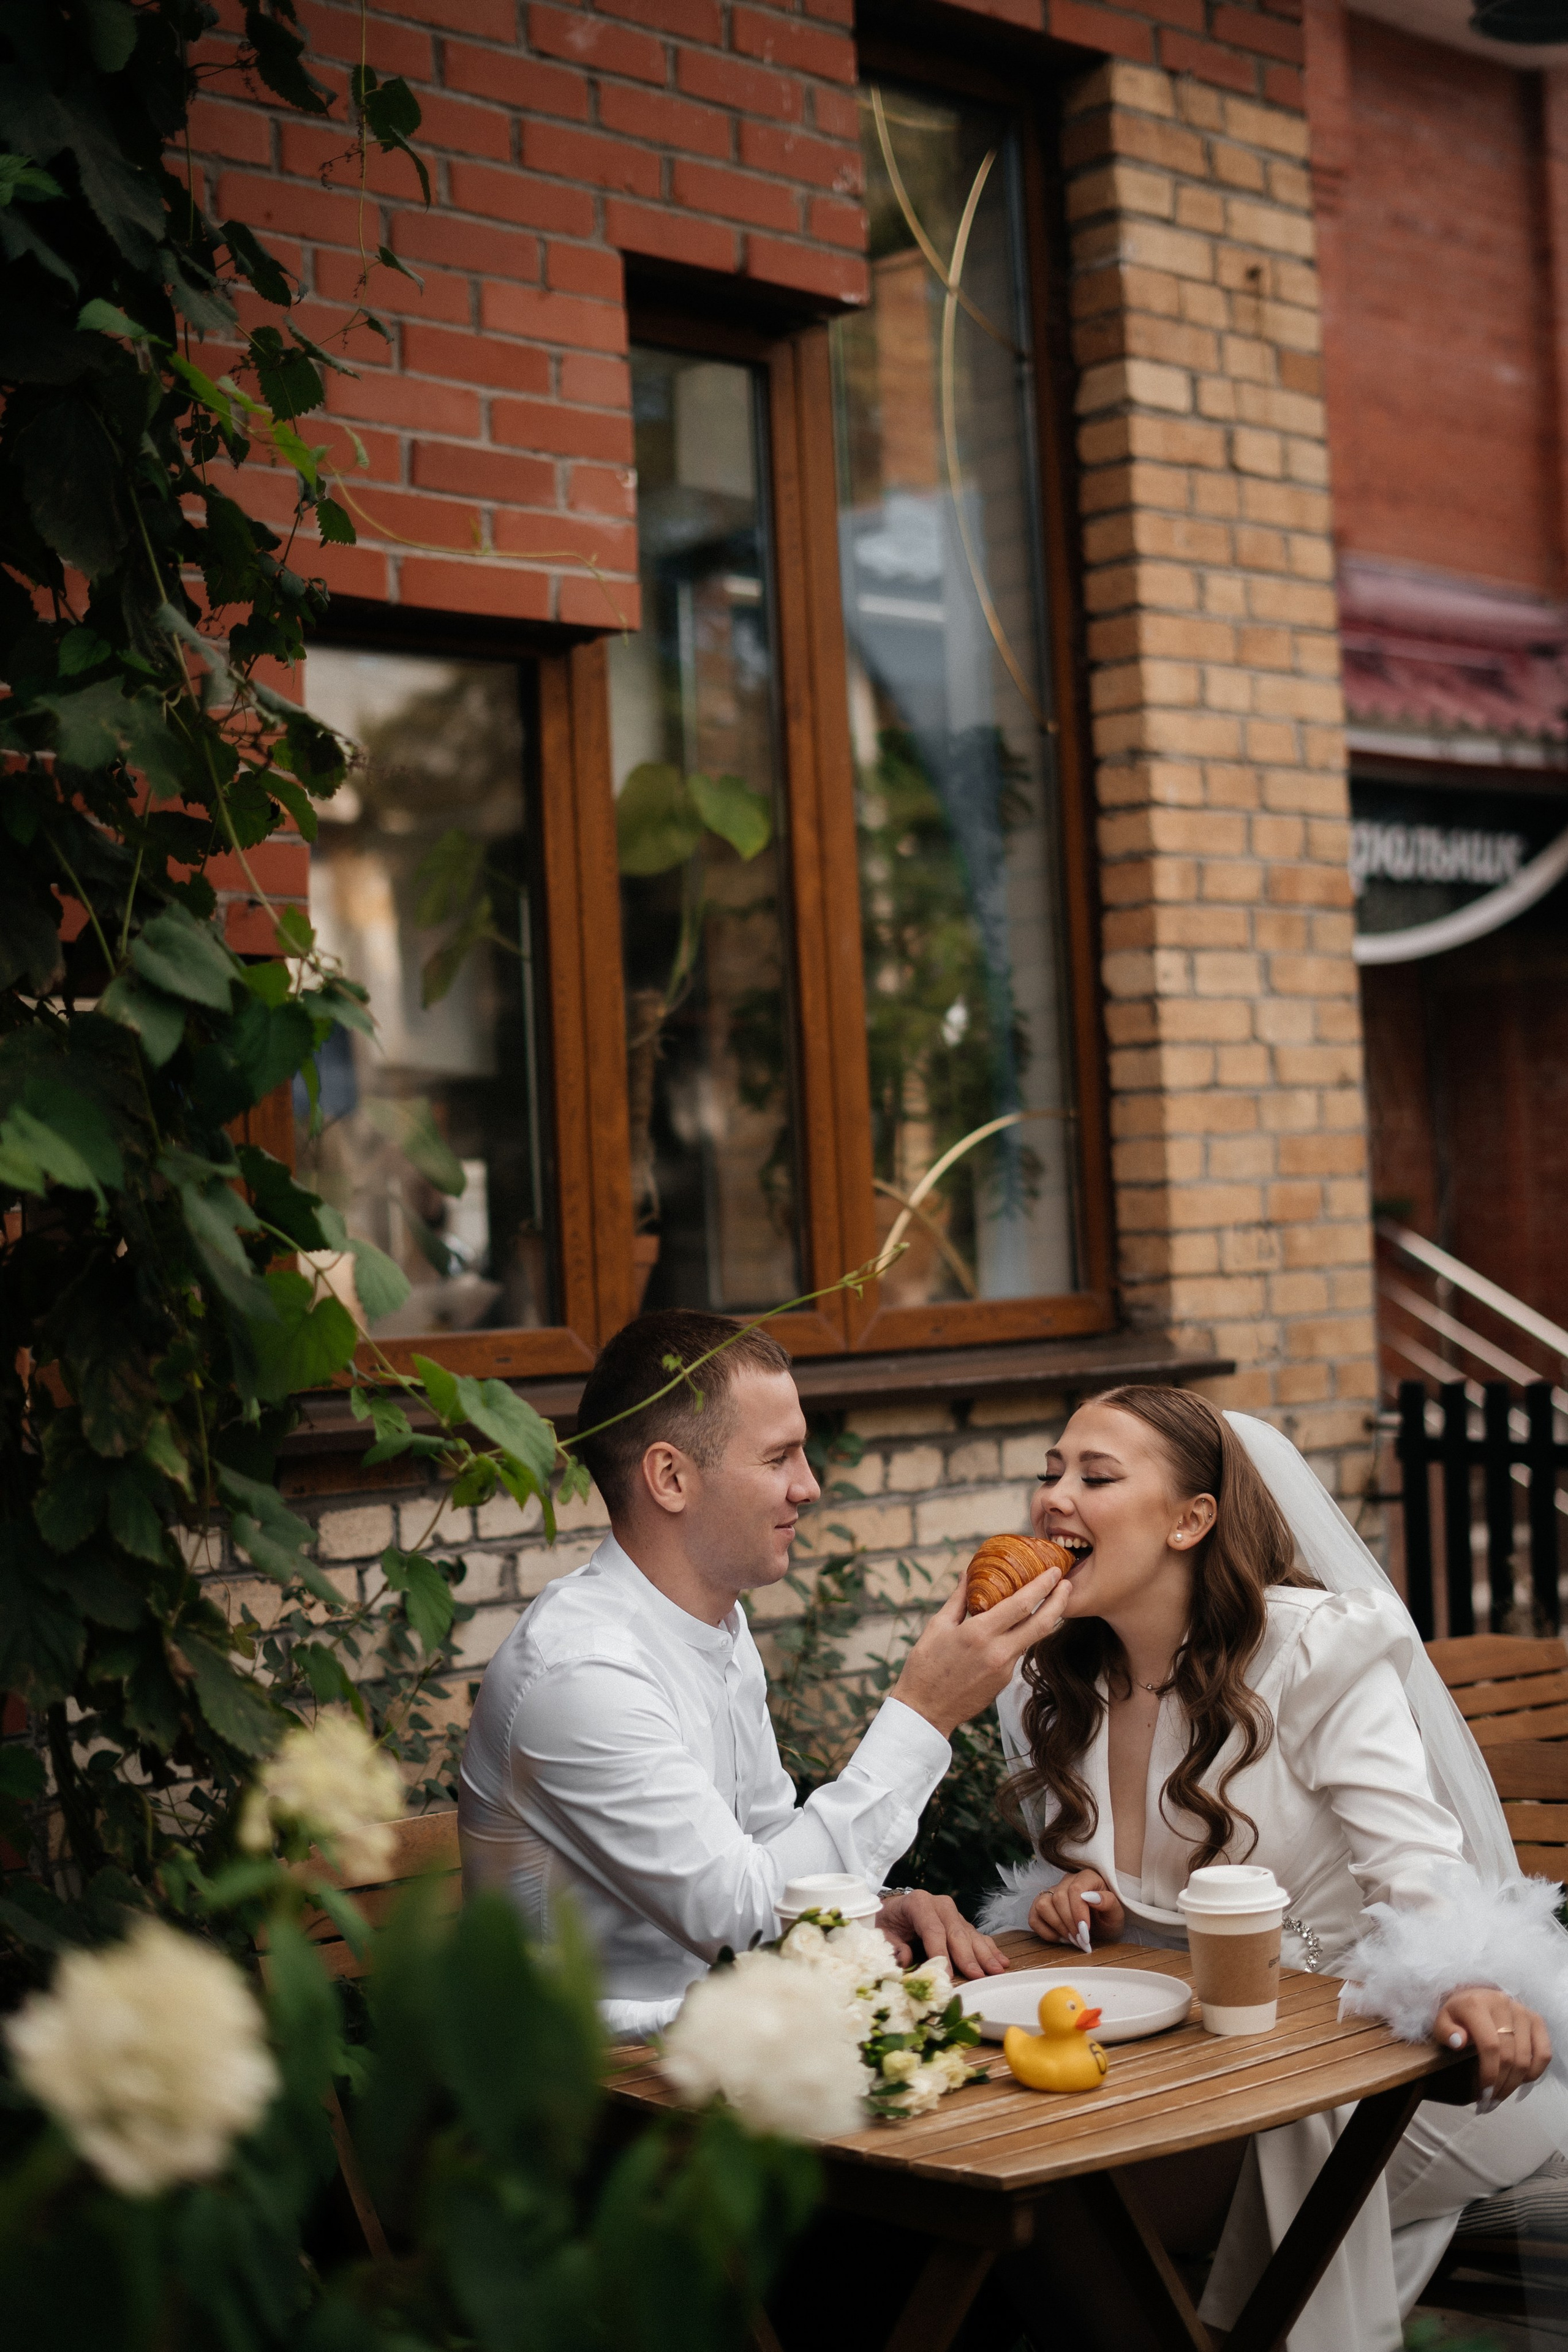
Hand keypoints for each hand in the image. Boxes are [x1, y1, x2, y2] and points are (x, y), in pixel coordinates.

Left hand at [877, 1890, 1009, 1978]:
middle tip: (978, 1976)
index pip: (932, 1929)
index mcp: (918, 1903)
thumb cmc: (886, 1923)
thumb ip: (891, 1946)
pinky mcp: (960, 1923)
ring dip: (984, 1954)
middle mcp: (939, 1905)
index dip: (940, 1953)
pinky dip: (989, 1949)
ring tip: (996, 1970)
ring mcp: (952, 1913)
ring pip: (970, 1934)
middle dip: (967, 1956)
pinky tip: (1002, 1961)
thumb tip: (905, 1960)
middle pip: (955, 1932)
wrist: (891, 1909)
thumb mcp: (881, 1932)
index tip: (948, 1975)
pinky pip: (977, 1936)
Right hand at [892, 1566, 1068, 1738]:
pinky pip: (1019, 1651)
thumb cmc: (926, 1665)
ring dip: (1048, 1617)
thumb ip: (958, 1599)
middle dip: (1059, 1601)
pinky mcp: (1005, 1680)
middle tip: (1068, 1584)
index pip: (1022, 1604)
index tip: (1054, 1572)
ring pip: (1034, 1638)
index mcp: (979, 1633)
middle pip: (1042, 1623)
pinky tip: (1023, 1624)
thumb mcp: (938, 1626)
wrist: (926, 1710)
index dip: (1042, 1586)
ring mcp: (1005, 1668)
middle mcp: (998, 1651)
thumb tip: (968, 1573)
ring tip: (1053, 1600)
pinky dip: (1025, 1634)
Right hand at [1028, 1868, 1124, 1952]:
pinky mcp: (1043, 1905)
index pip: (1075, 1890)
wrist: (1103, 1924)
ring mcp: (1053, 1892)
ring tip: (1072, 1938)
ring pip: (1042, 1904)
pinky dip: (1045, 1931)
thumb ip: (1108, 1902)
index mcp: (1087, 1877)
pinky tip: (1061, 1937)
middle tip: (1081, 1940)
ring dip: (1057, 1926)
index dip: (1078, 1913)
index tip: (1085, 1932)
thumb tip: (1091, 1897)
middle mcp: (1067, 1881)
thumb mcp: (1116, 1913)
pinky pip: (1034, 1916)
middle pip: (1058, 1898)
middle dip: (1069, 1923)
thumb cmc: (1109, 1917)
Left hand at [1434, 1986, 1551, 2103]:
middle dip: (1501, 2084)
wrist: (1473, 1996)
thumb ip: (1445, 2032)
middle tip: (1491, 2101)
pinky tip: (1520, 2081)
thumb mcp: (1442, 2021)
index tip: (1483, 2094)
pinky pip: (1543, 2052)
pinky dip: (1535, 2072)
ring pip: (1526, 2057)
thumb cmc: (1457, 2015)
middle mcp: (1502, 2004)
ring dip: (1515, 2083)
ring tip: (1501, 2094)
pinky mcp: (1535, 2019)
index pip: (1490, 2046)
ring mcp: (1521, 2011)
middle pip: (1509, 2055)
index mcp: (1476, 2004)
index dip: (1489, 2074)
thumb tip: (1459, 2042)